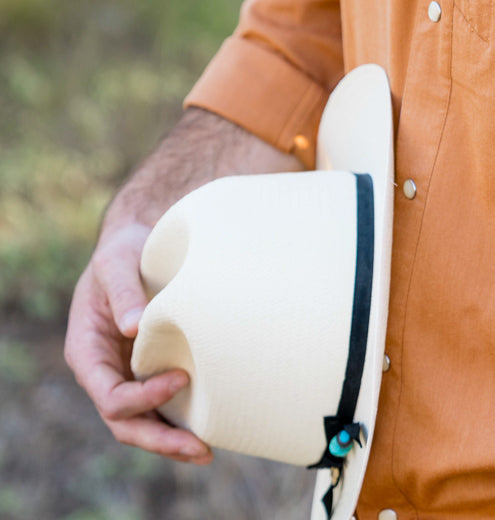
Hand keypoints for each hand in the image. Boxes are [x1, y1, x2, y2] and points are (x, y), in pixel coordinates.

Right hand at [64, 221, 213, 463]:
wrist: (140, 239)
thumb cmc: (124, 249)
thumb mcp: (116, 262)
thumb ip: (122, 291)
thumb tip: (134, 325)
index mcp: (88, 352)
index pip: (110, 395)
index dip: (142, 398)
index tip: (181, 379)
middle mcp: (106, 370)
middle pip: (126, 422)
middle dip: (159, 440)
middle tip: (200, 449)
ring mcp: (129, 372)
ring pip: (145, 420)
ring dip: (172, 439)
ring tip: (207, 451)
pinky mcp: (153, 366)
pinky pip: (163, 402)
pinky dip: (182, 417)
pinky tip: (212, 424)